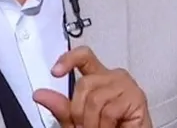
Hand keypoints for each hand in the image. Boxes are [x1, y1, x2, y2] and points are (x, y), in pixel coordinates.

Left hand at [33, 46, 151, 127]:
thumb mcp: (77, 121)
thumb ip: (62, 108)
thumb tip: (39, 94)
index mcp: (97, 78)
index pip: (83, 56)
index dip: (68, 59)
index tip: (55, 72)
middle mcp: (112, 77)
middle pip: (84, 83)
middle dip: (78, 112)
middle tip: (85, 127)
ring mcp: (125, 85)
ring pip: (94, 98)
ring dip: (92, 123)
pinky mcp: (136, 97)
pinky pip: (109, 110)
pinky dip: (105, 126)